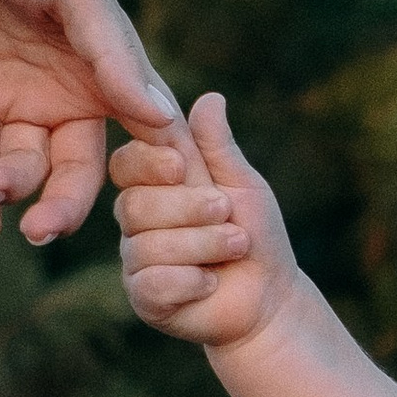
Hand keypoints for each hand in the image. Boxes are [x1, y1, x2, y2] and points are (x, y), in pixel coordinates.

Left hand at [0, 0, 179, 245]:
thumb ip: (112, 54)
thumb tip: (162, 119)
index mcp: (108, 61)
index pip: (140, 132)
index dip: (149, 173)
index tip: (153, 215)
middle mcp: (68, 85)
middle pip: (77, 166)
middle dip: (64, 202)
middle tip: (44, 229)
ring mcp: (16, 93)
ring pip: (24, 164)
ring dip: (11, 191)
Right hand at [113, 92, 295, 349]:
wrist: (271, 297)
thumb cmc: (257, 235)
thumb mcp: (243, 184)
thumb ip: (219, 147)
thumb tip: (211, 97)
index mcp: (154, 187)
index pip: (125, 164)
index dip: (146, 163)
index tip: (181, 167)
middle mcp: (138, 222)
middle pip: (132, 206)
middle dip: (189, 208)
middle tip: (228, 212)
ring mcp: (138, 262)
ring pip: (146, 246)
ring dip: (203, 244)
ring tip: (236, 245)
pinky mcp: (146, 299)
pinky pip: (152, 284)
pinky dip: (191, 281)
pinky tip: (211, 282)